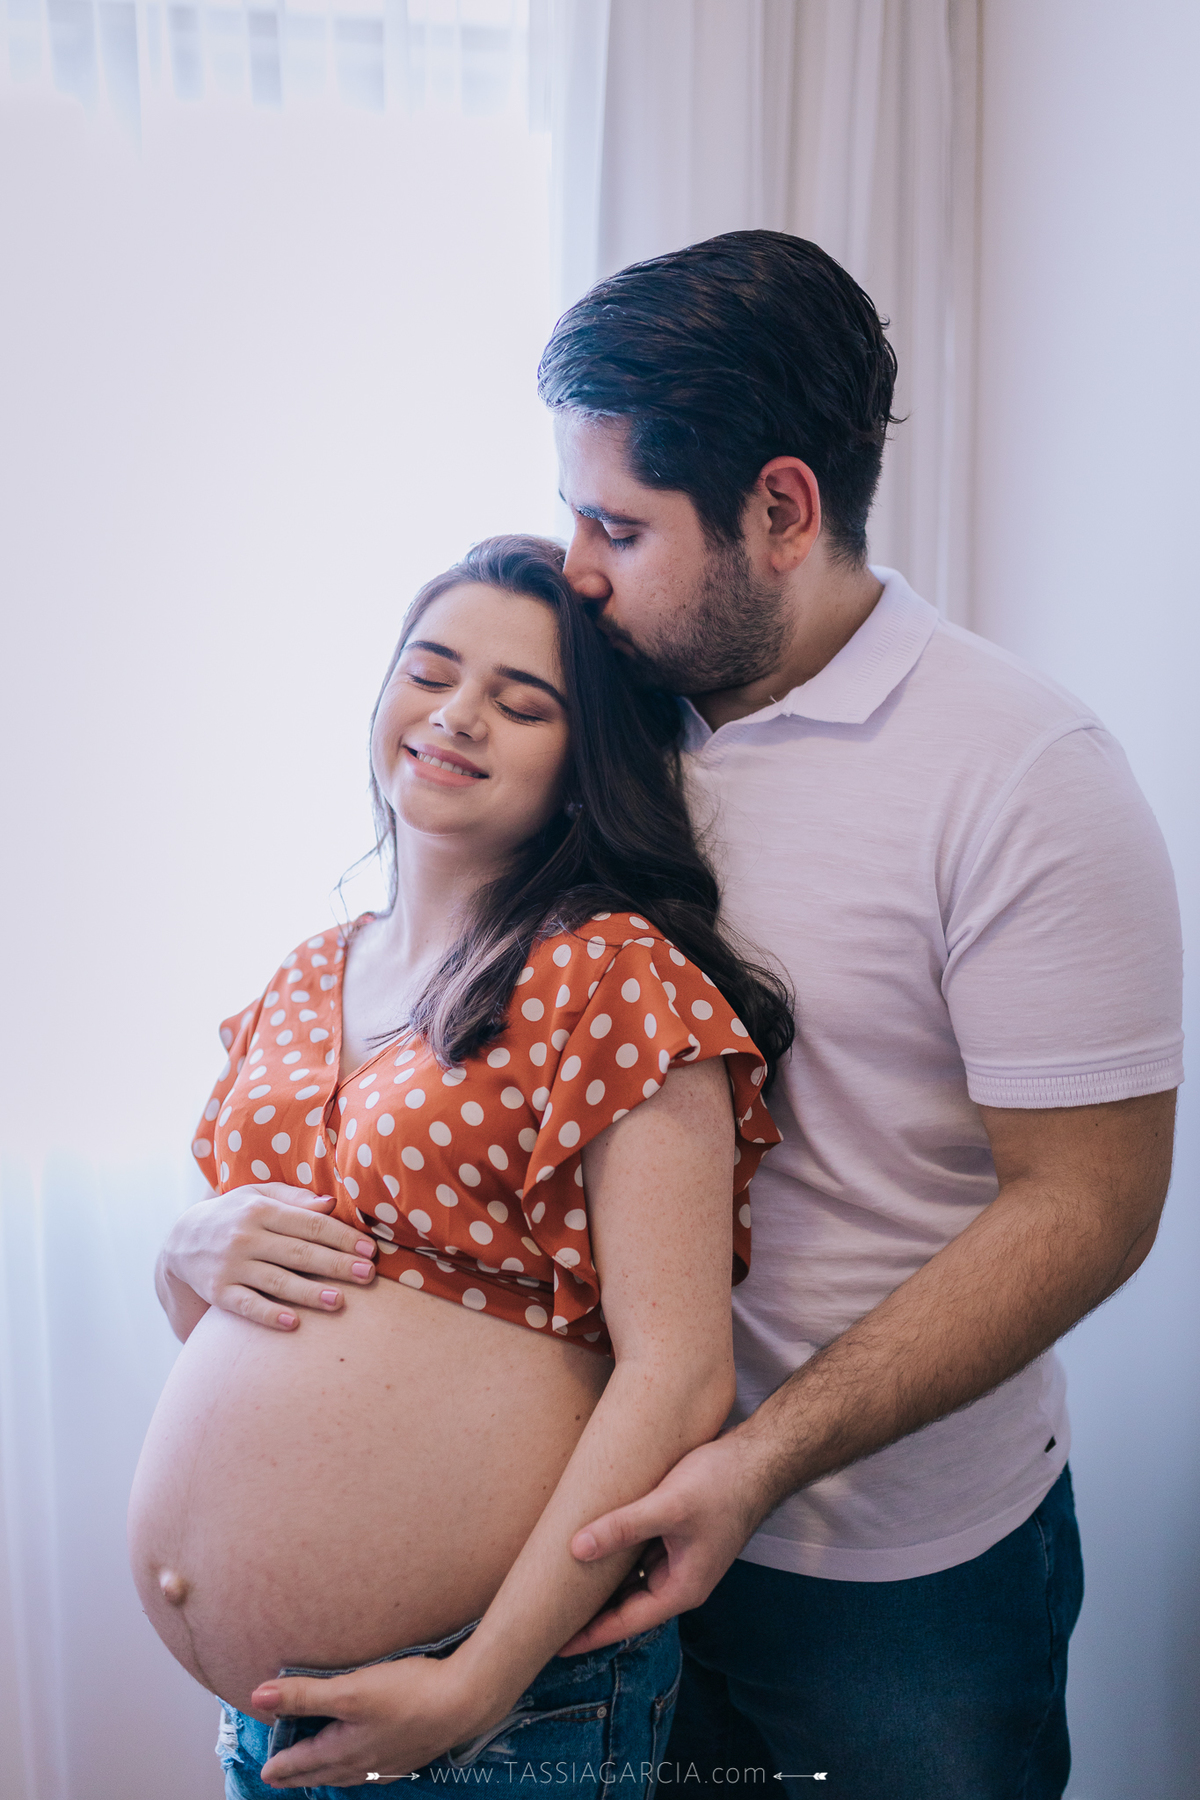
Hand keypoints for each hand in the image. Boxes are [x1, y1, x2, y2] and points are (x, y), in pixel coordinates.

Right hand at [161, 1182, 376, 1331]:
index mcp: (261, 1209)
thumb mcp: (258, 1195)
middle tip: (368, 1275)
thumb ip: (294, 1198)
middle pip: (299, 1252)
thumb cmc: (234, 1215)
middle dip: (337, 1264)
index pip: (310, 1224)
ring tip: (340, 1301)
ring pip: (277, 1281)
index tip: (369, 1249)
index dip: (342, 1237)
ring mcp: (231, 1265)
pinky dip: (270, 1315)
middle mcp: (246, 1236)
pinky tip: (294, 1323)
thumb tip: (332, 1203)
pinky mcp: (218, 1292)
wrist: (181, 1241)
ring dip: (310, 1292)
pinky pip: (247, 1306)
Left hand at [252, 1652, 489, 1787]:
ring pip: (348, 1774)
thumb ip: (304, 1694)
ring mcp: (387, 1763)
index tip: (266, 1772)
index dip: (283, 1765)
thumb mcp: (349, 1690)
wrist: (461, 1703)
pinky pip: (371, 1772)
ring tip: (318, 1774)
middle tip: (281, 1778)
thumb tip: (258, 1696)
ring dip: (327, 1774)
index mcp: (344, 1750)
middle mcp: (363, 1763)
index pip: (304, 1761)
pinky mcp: (408, 1756)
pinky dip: (355, 1772)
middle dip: (300, 1774)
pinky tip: (365, 1767)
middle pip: (323, 1772)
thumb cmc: (405, 1694)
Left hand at [559, 1434, 771, 1653]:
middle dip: (593, 1609)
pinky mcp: (679, 1534)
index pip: (627, 1622)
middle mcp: (681, 1579)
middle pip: (628, 1604)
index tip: (557, 1647)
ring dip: (603, 1577)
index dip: (591, 1635)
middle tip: (550, 1613)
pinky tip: (594, 1538)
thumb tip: (576, 1547)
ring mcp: (682, 1557)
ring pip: (633, 1576)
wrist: (759, 1458)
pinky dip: (617, 1549)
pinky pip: (641, 1551)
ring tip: (562, 1580)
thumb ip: (623, 1528)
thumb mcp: (668, 1507)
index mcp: (682, 1588)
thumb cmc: (721, 1485)